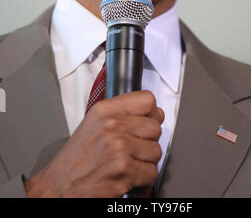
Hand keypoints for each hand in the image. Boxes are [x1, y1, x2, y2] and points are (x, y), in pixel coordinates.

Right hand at [24, 90, 163, 197]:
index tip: (147, 120)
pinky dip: (143, 179)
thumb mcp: (92, 123)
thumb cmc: (75, 160)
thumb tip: (151, 112)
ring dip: (146, 161)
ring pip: (156, 150)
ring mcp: (119, 149)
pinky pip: (151, 172)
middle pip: (155, 127)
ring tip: (129, 163)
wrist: (58, 187)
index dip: (150, 112)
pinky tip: (129, 176)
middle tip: (134, 148)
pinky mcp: (124, 172)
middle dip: (148, 140)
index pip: (147, 99)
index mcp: (104, 110)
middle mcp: (112, 126)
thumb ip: (119, 113)